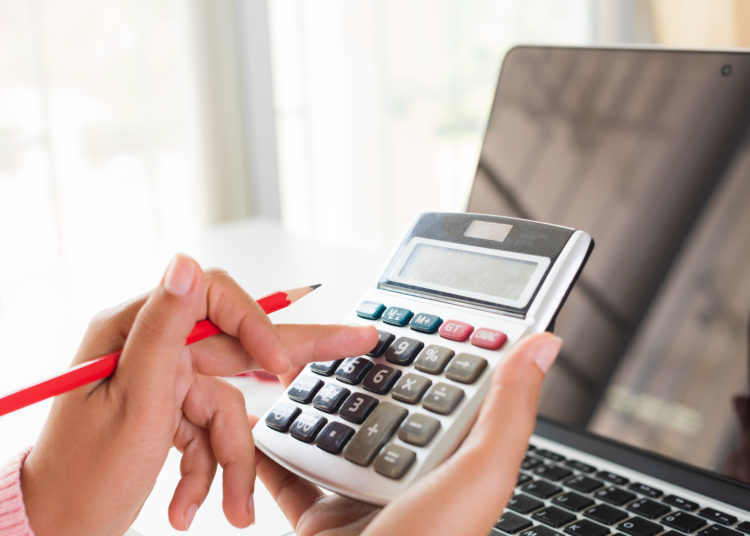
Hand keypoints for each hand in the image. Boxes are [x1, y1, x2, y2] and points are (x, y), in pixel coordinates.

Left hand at [20, 254, 377, 534]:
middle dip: (291, 357)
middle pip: (237, 345)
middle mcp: (151, 348)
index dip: (254, 326)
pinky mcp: (169, 408)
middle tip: (358, 340)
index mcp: (133, 331)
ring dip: (227, 459)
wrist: (56, 525)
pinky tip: (189, 503)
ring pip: (227, 403)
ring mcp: (162, 379)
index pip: (212, 300)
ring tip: (229, 506)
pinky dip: (207, 467)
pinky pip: (209, 428)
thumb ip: (163, 329)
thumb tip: (185, 263)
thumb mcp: (132, 402)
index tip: (279, 368)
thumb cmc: (81, 474)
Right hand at [255, 332, 561, 535]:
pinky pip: (288, 470)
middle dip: (360, 366)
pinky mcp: (318, 515)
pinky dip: (270, 445)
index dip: (435, 346)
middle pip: (381, 402)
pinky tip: (259, 415)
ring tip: (294, 361)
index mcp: (451, 461)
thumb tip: (545, 344)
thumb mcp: (479, 476)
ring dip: (311, 396)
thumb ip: (507, 410)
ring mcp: (361, 494)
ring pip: (332, 429)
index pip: (446, 387)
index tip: (418, 307)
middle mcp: (408, 474)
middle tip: (340, 330)